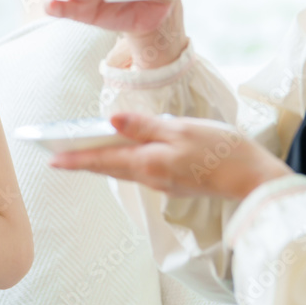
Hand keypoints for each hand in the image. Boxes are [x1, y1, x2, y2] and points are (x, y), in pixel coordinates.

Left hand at [49, 113, 292, 200]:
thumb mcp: (181, 130)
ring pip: (125, 169)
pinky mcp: (176, 182)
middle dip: (83, 161)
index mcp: (149, 163)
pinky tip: (123, 153)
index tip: (51, 159)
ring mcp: (163, 183)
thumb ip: (145, 126)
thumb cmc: (222, 150)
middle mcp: (151, 177)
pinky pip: (142, 171)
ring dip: (103, 162)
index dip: (76, 159)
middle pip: (110, 167)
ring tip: (83, 152)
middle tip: (58, 155)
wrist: (254, 180)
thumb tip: (111, 122)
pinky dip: (126, 162)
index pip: (103, 160)